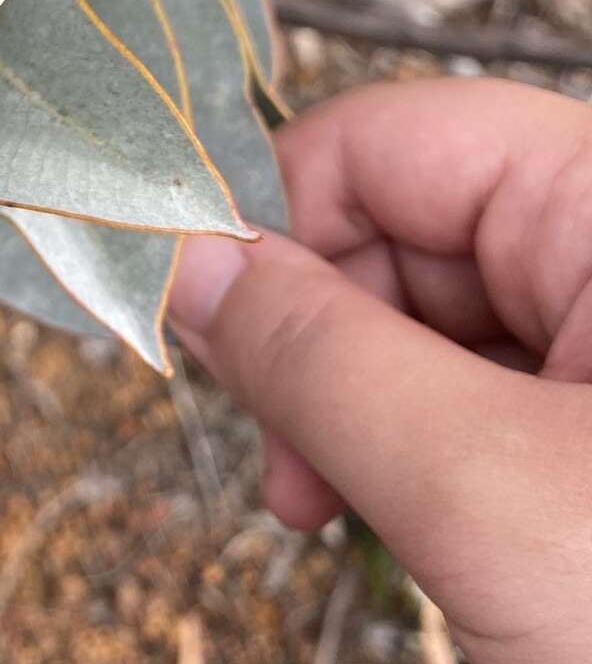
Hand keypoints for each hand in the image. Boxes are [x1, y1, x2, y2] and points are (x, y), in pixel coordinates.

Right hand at [168, 77, 591, 663]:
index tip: (200, 312)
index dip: (280, 218)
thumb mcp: (476, 491)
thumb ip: (314, 358)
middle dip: (318, 334)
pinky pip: (474, 394)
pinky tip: (397, 524)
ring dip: (355, 407)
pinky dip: (410, 452)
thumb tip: (187, 265)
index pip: (395, 140)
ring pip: (430, 319)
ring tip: (335, 507)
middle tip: (282, 451)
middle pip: (406, 228)